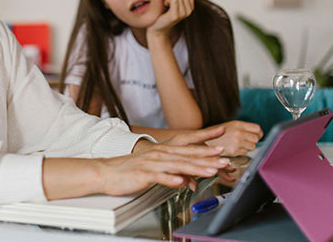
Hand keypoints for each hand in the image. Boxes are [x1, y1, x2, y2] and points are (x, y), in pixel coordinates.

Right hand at [102, 127, 229, 195]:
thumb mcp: (155, 170)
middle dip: (208, 159)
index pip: (189, 151)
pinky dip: (171, 179)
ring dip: (196, 168)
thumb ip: (173, 174)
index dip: (206, 151)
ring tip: (211, 171)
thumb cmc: (131, 171)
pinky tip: (182, 182)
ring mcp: (153, 163)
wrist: (107, 171)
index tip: (222, 151)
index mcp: (164, 152)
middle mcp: (160, 155)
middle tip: (224, 161)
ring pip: (178, 165)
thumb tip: (188, 181)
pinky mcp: (144, 173)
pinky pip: (160, 176)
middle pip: (188, 157)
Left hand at [146, 0, 194, 37]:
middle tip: (169, 0)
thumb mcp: (174, 0)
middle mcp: (189, 10)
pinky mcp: (175, 16)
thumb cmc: (164, 12)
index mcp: (191, 5)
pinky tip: (165, 5)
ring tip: (167, 4)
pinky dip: (166, 0)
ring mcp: (183, 13)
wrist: (158, 28)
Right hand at [205, 121, 262, 155]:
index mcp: (237, 124)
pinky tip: (234, 149)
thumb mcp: (229, 125)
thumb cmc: (216, 133)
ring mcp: (237, 143)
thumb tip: (257, 132)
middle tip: (247, 141)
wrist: (204, 141)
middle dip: (253, 140)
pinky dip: (242, 152)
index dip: (258, 133)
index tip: (257, 135)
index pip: (257, 128)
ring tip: (239, 145)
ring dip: (248, 147)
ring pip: (252, 146)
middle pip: (256, 138)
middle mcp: (238, 133)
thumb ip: (242, 128)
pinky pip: (245, 153)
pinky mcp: (235, 152)